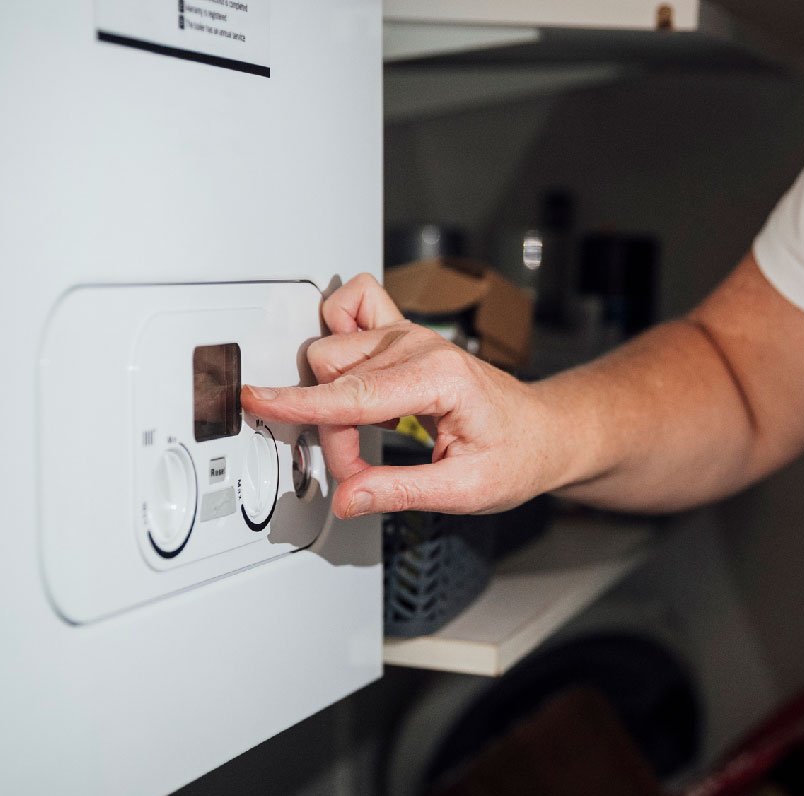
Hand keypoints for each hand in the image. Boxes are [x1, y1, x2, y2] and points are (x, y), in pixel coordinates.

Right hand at [242, 274, 561, 518]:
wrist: (544, 431)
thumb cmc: (516, 454)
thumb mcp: (466, 490)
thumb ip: (400, 491)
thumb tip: (347, 498)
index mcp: (439, 378)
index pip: (353, 395)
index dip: (301, 405)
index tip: (259, 402)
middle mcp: (419, 346)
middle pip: (333, 378)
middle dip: (334, 431)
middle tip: (364, 468)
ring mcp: (409, 334)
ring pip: (331, 354)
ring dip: (335, 399)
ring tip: (370, 432)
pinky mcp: (404, 333)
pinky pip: (351, 304)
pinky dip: (337, 328)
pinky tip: (352, 368)